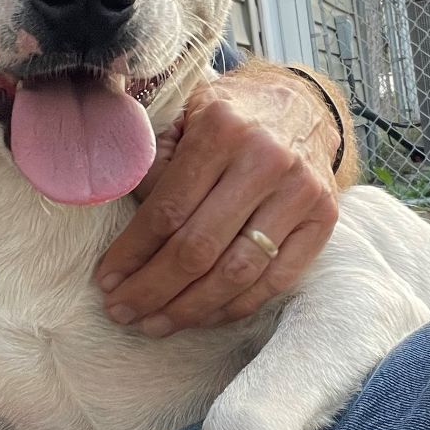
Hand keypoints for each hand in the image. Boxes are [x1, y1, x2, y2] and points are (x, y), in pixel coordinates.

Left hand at [94, 64, 343, 336]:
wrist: (304, 106)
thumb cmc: (231, 120)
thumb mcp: (186, 121)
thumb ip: (157, 166)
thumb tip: (130, 237)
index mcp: (222, 129)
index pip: (168, 210)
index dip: (132, 253)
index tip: (106, 280)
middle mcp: (266, 160)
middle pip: (199, 248)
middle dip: (153, 289)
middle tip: (121, 311)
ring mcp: (300, 193)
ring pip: (236, 273)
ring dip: (190, 308)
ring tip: (155, 323)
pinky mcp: (323, 220)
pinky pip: (274, 282)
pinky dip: (233, 307)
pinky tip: (201, 316)